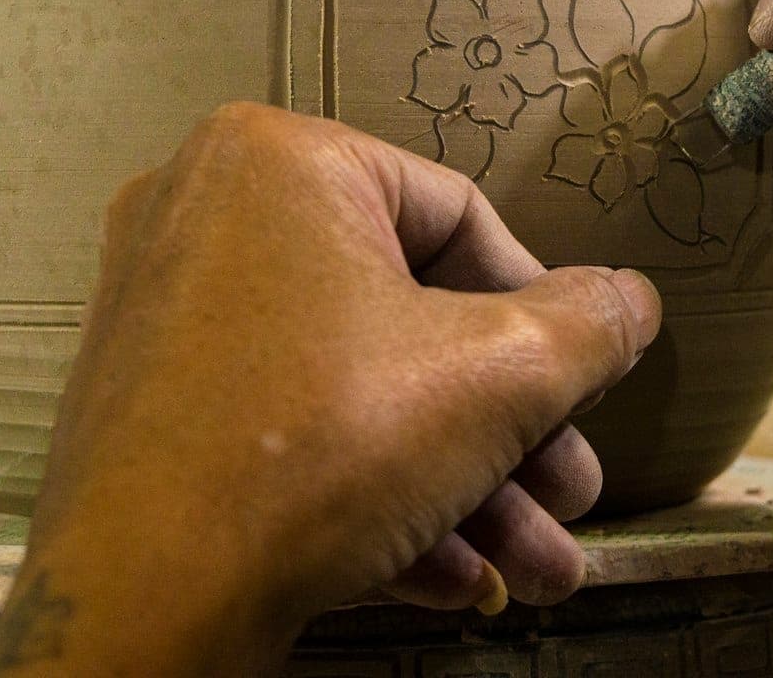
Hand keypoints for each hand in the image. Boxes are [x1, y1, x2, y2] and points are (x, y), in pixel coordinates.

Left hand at [0, 103, 660, 676]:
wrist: (140, 609)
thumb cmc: (320, 448)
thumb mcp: (498, 378)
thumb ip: (588, 326)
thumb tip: (633, 300)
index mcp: (284, 162)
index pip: (461, 220)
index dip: (544, 310)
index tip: (582, 389)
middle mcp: (212, 216)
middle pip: (413, 317)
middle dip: (510, 426)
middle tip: (570, 493)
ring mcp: (172, 316)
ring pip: (362, 387)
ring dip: (463, 478)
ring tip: (537, 563)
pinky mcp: (155, 408)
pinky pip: (295, 427)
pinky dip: (377, 491)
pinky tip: (453, 577)